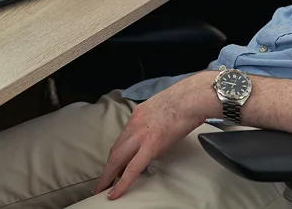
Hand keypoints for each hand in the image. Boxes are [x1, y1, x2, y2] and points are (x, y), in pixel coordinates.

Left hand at [96, 71, 217, 198]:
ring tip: (102, 190)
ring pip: (117, 159)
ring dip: (109, 176)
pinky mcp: (151, 145)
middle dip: (107, 168)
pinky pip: (133, 168)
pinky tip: (115, 193)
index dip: (117, 155)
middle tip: (101, 183)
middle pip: (115, 150)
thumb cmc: (183, 100)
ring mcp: (140, 135)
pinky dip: (122, 182)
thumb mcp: (161, 108)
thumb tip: (156, 135)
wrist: (190, 98)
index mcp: (137, 115)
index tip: (114, 166)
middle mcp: (134, 124)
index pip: (122, 139)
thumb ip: (154, 122)